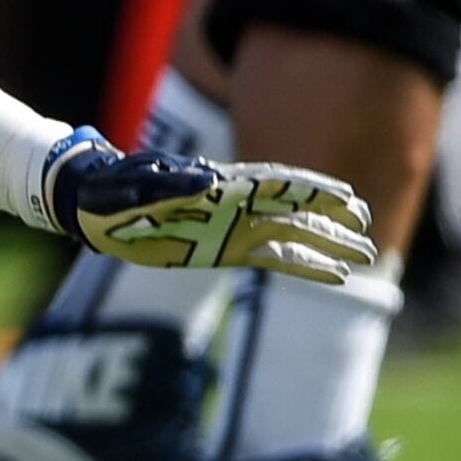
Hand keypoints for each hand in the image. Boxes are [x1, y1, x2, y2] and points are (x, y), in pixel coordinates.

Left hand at [42, 137, 374, 283]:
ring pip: (291, 236)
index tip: (347, 197)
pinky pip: (273, 260)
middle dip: (331, 218)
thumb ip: (173, 184)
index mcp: (219, 183)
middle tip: (368, 227)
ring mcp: (233, 228)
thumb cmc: (114, 187)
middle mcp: (235, 204)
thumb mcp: (138, 182)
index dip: (311, 189)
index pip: (275, 184)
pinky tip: (333, 277)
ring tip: (365, 255)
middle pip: (294, 209)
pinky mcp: (224, 251)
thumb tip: (210, 183)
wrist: (91, 204)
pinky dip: (303, 266)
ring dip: (327, 244)